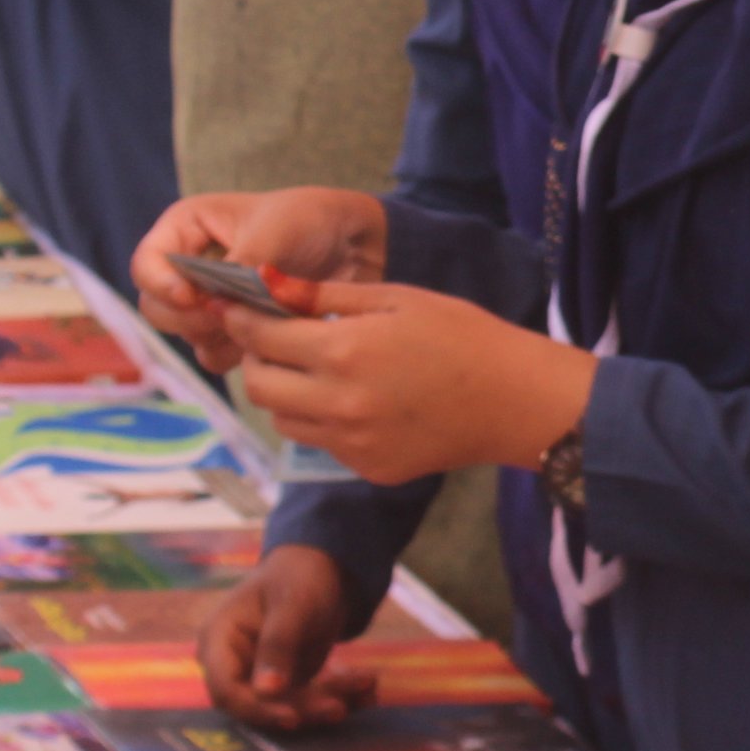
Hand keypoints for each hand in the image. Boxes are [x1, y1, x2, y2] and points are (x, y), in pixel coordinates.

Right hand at [131, 189, 390, 370]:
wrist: (350, 244)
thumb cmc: (309, 217)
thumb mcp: (276, 226)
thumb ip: (244, 261)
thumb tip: (220, 302)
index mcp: (186, 229)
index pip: (146, 265)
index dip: (161, 285)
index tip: (194, 297)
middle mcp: (188, 269)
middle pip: (157, 309)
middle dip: (190, 317)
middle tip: (229, 317)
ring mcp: (209, 302)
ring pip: (187, 335)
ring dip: (216, 336)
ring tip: (258, 321)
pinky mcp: (232, 329)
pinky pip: (216, 354)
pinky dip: (237, 352)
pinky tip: (269, 337)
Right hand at [199, 545, 379, 731]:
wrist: (323, 570)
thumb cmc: (299, 577)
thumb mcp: (292, 605)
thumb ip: (278, 645)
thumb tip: (266, 691)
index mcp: (219, 639)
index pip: (226, 688)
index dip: (256, 708)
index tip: (293, 717)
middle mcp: (233, 664)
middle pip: (258, 704)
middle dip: (303, 707)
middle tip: (340, 706)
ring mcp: (259, 676)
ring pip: (290, 706)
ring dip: (328, 702)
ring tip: (366, 688)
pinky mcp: (287, 684)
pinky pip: (311, 700)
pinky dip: (340, 696)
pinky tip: (368, 691)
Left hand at [232, 284, 595, 486]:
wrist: (512, 400)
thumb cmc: (462, 335)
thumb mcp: (397, 298)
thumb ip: (328, 295)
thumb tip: (268, 283)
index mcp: (343, 351)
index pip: (262, 336)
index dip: (242, 318)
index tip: (237, 306)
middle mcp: (338, 403)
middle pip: (258, 385)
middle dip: (256, 357)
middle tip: (273, 339)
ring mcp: (351, 442)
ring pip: (283, 419)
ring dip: (284, 392)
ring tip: (315, 369)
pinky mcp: (367, 467)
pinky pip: (321, 442)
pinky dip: (322, 419)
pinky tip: (356, 400)